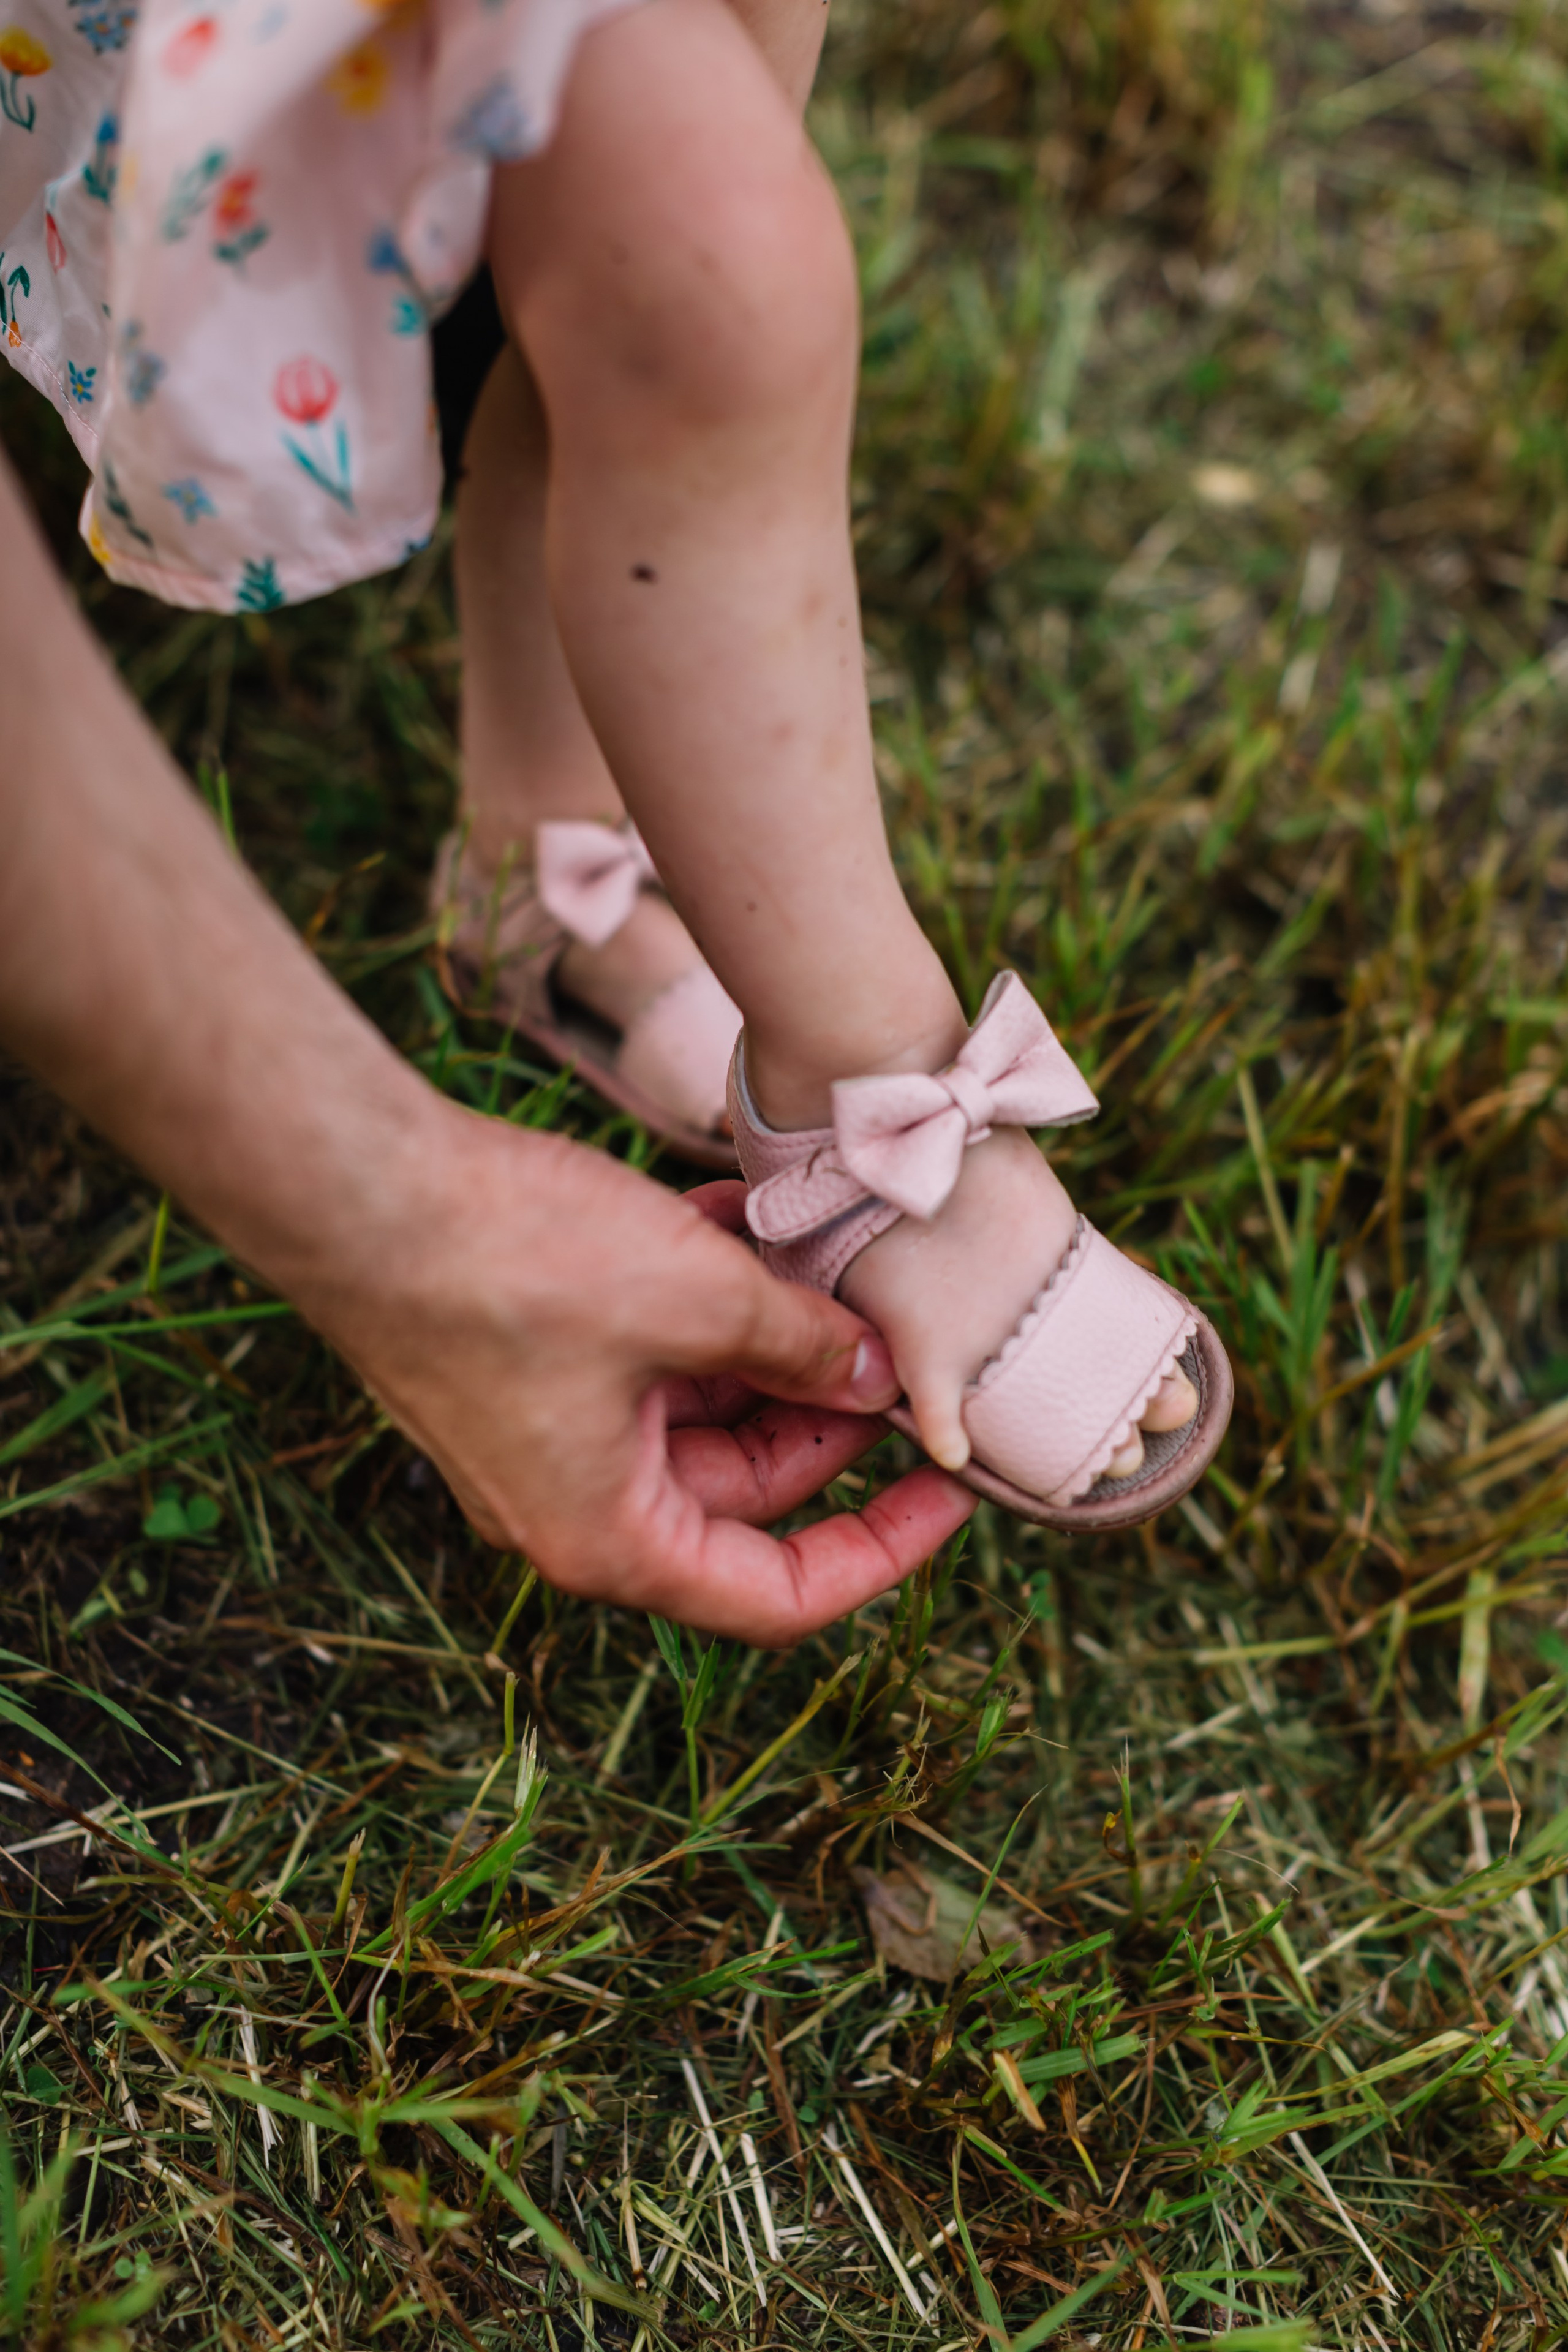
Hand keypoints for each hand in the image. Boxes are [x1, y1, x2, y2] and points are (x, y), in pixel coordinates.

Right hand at [312, 1107, 972, 1642]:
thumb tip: (872, 1376)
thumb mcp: (696, 1299)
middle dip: (826, 1411)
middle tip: (896, 1338)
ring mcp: (544, 1434)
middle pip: (744, 1492)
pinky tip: (739, 1219)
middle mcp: (575, 1505)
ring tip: (823, 1261)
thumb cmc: (513, 1263)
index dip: (880, 1552)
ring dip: (762, 1340)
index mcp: (613, 1538)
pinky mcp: (524, 1364)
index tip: (951, 1493)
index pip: (777, 1596)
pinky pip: (642, 1355)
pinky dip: (696, 1300)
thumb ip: (798, 1345)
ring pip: (696, 1410)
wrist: (357, 1188)